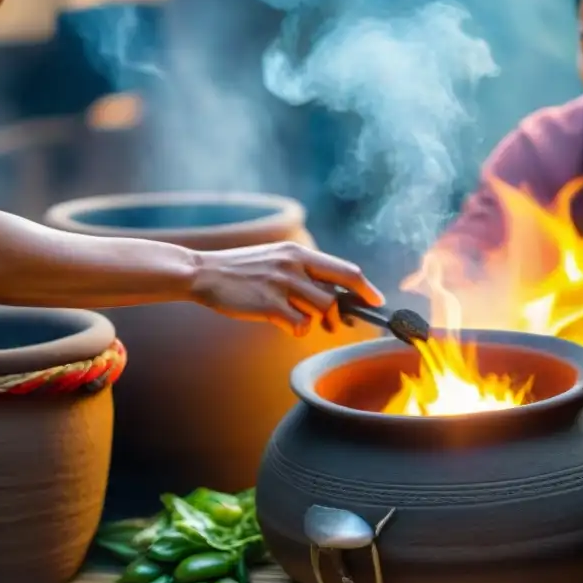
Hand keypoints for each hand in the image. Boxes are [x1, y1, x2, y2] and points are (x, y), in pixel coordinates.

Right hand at [190, 241, 384, 335]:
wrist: (204, 273)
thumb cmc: (243, 271)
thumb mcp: (277, 260)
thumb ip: (304, 272)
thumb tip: (334, 294)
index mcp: (299, 253)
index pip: (346, 270)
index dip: (366, 288)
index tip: (377, 300)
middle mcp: (294, 265)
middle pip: (337, 294)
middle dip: (343, 313)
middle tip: (338, 323)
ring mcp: (281, 284)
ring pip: (320, 310)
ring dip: (316, 321)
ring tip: (300, 319)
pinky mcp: (269, 304)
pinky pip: (299, 324)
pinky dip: (297, 329)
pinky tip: (283, 323)